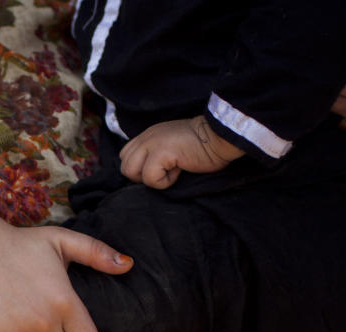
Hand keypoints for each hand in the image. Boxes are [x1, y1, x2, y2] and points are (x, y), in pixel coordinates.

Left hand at [119, 116, 243, 188]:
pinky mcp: (161, 151)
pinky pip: (150, 178)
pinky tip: (180, 170)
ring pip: (131, 172)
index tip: (161, 169)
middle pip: (124, 166)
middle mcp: (146, 137)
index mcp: (148, 135)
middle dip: (142, 177)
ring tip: (172, 171)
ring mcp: (152, 142)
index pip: (126, 157)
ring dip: (151, 179)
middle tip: (165, 172)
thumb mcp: (173, 146)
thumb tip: (147, 174)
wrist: (221, 138)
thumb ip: (156, 154)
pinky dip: (165, 182)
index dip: (140, 170)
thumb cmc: (203, 147)